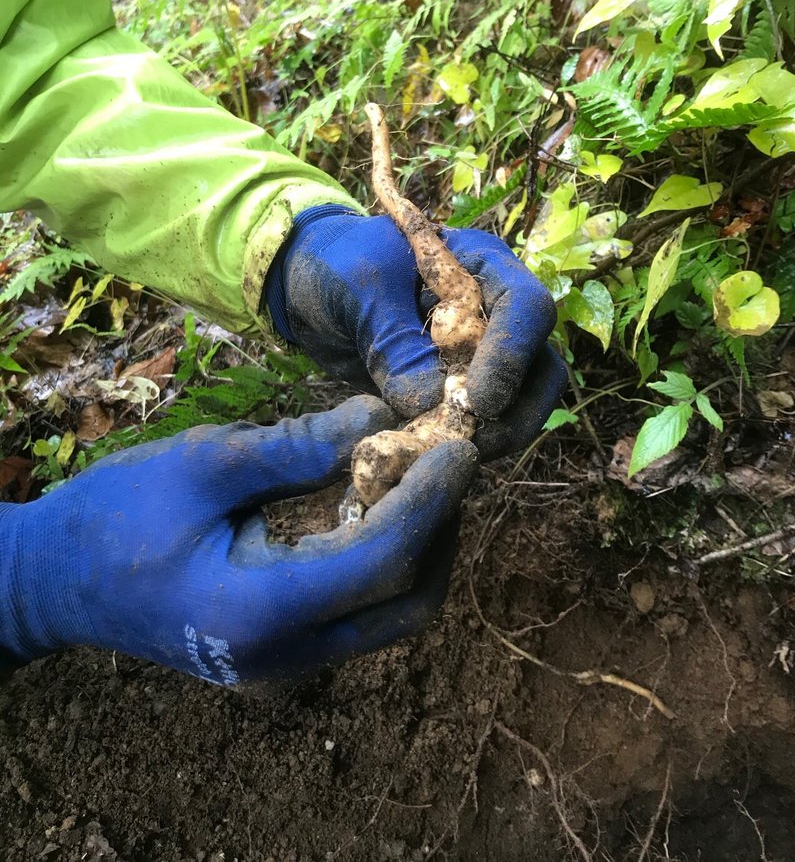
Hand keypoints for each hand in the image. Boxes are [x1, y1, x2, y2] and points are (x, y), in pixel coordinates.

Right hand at [0, 396, 477, 682]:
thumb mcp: (203, 464)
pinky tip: (379, 503)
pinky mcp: (280, 647)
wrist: (53, 582)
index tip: (458, 446)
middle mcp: (286, 652)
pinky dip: (385, 559)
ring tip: (422, 475)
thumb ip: (296, 446)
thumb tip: (377, 418)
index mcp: (263, 610)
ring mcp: (284, 659)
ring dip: (419, 546)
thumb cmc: (115, 515)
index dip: (431, 500)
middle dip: (440, 530)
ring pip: (391, 613)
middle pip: (407, 603)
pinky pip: (359, 610)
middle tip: (447, 460)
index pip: (383, 559)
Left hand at [264, 205, 566, 456]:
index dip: (511, 357)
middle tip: (472, 443)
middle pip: (540, 365)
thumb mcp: (359, 290)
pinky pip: (483, 423)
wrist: (306, 285)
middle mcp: (495, 310)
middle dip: (516, 410)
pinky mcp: (458, 390)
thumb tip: (430, 403)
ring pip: (522, 402)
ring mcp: (481, 353)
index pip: (526, 308)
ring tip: (449, 452)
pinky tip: (430, 454)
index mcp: (482, 265)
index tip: (478, 403)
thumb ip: (395, 341)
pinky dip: (464, 442)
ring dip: (498, 435)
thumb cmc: (336, 265)